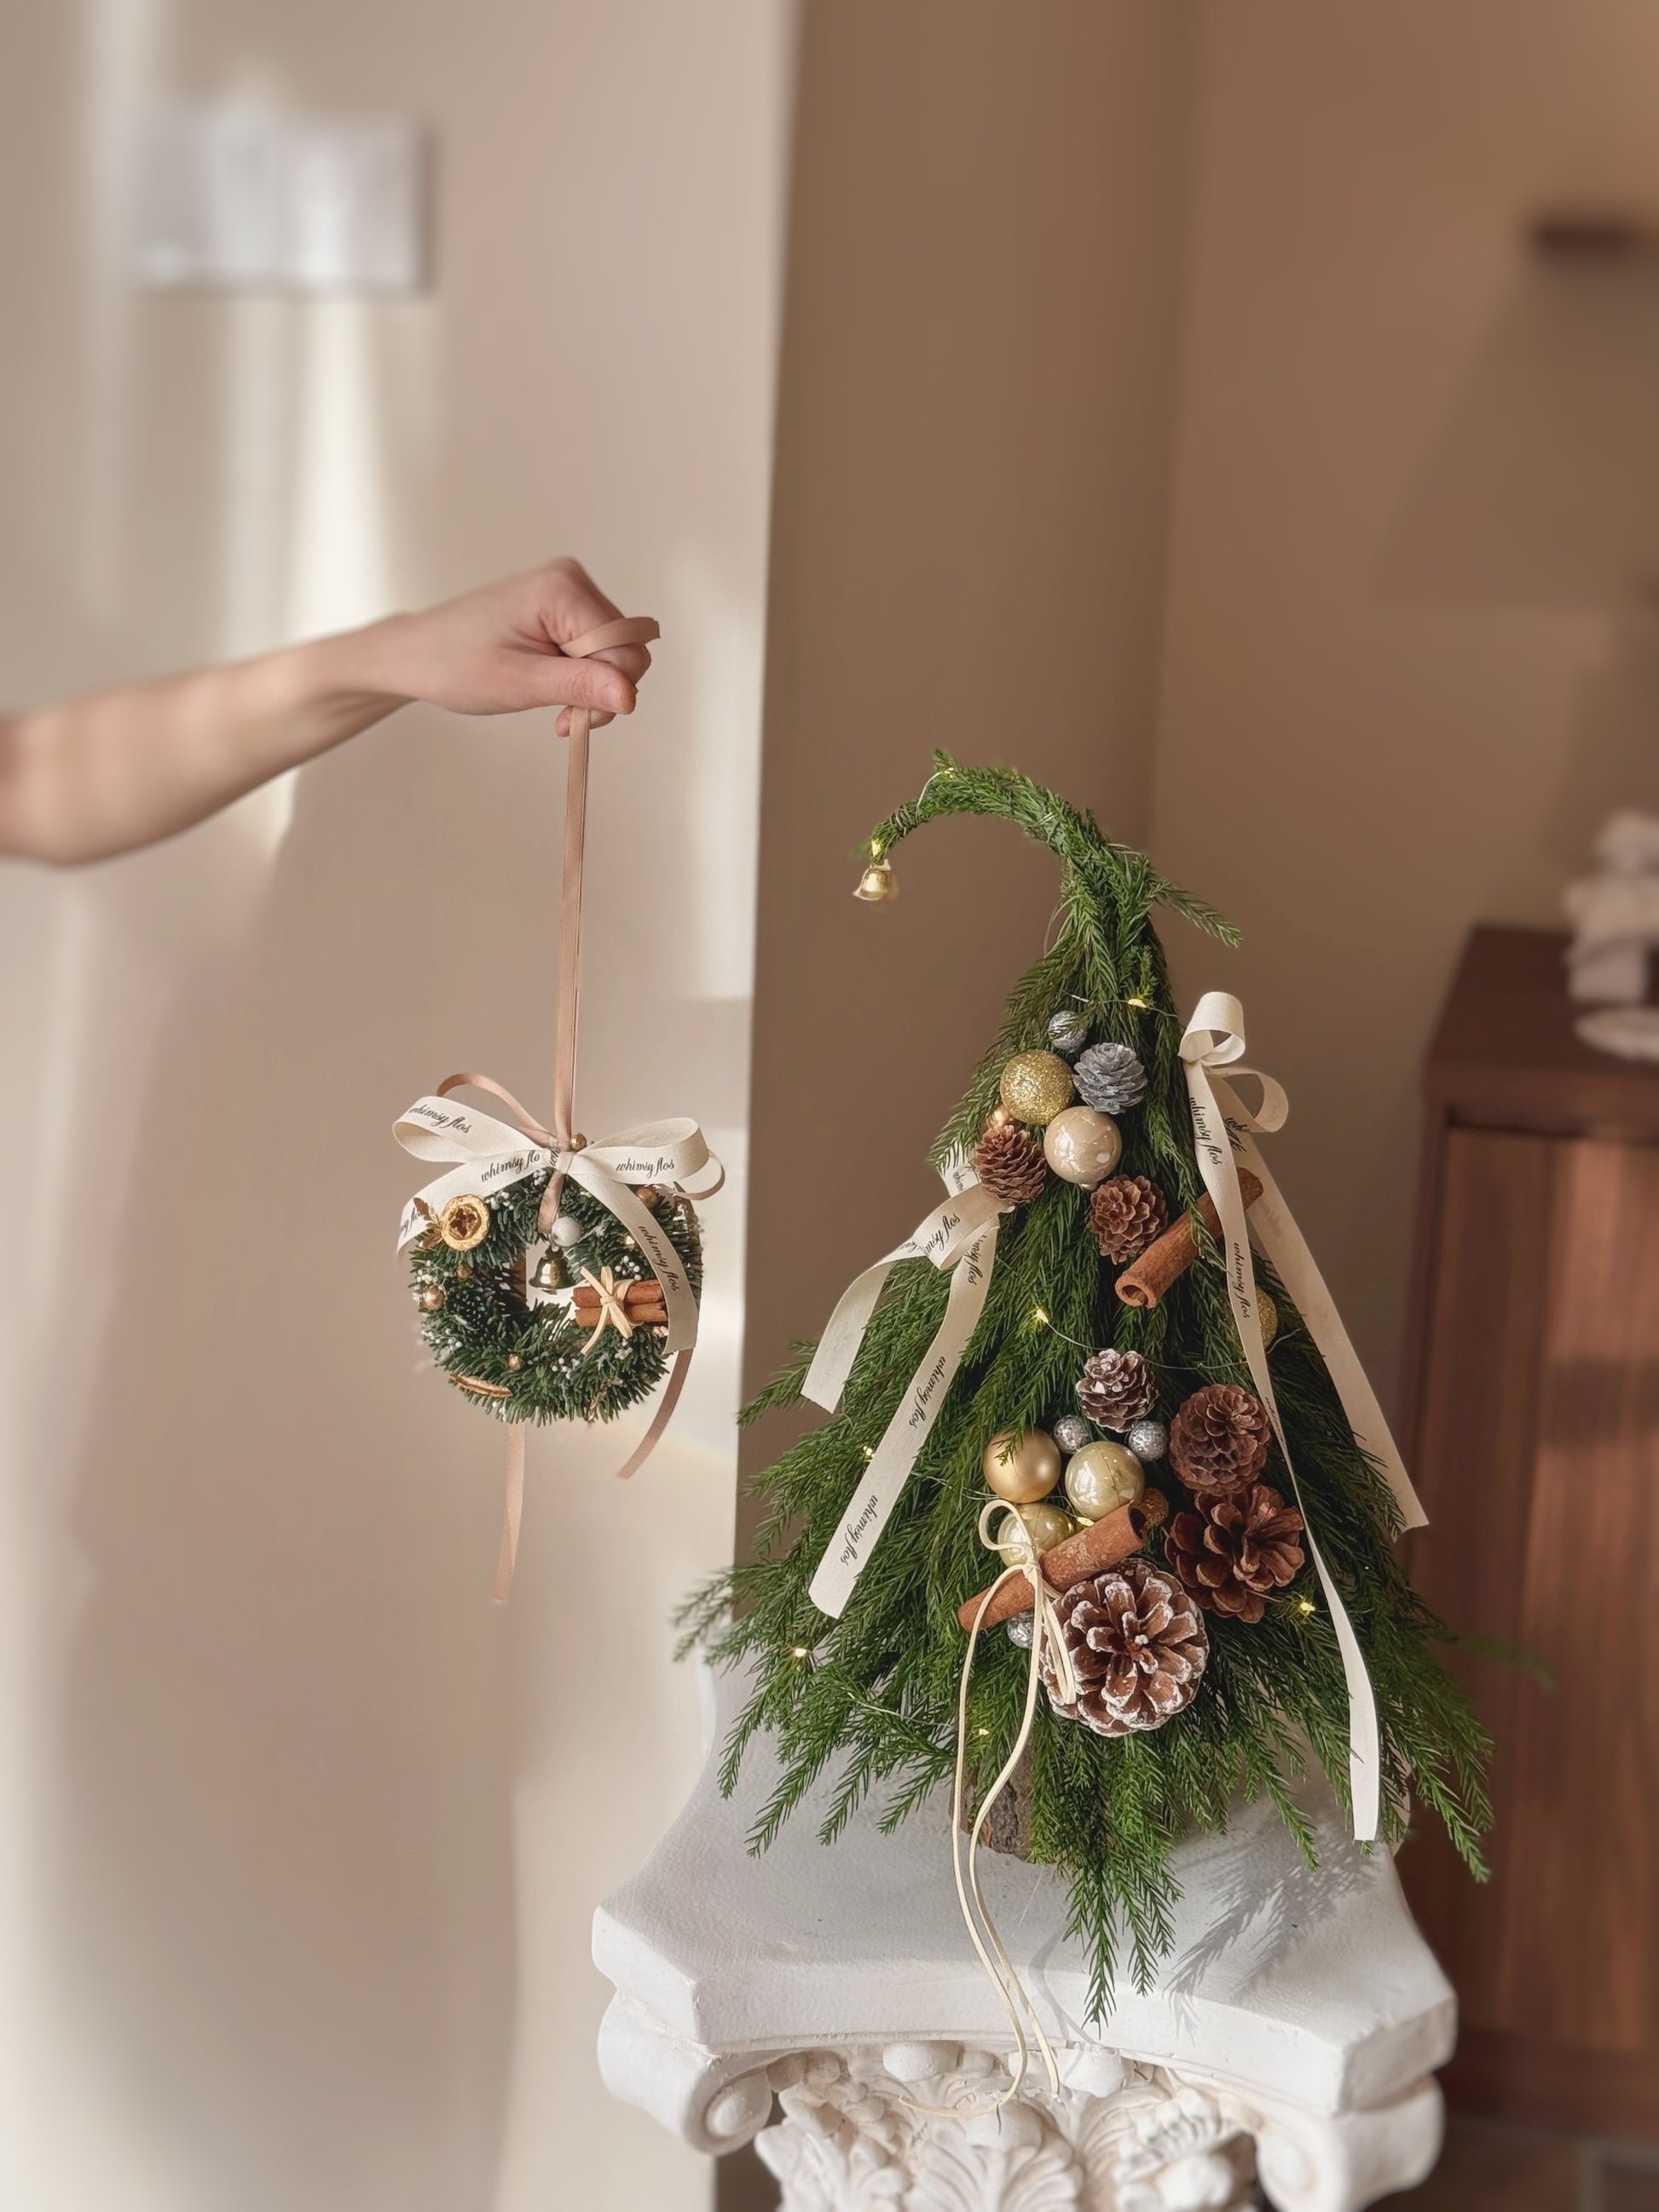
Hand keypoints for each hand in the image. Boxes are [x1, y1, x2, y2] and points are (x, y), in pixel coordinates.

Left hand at [356, 557, 653, 731]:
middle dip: (603, 690)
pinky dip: (582, 677)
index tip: (572, 718)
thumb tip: (631, 696)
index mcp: (561, 589)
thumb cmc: (454, 665)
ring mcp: (567, 590)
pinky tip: (552, 687)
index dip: (610, 690)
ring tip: (551, 703)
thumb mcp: (520, 683)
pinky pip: (597, 648)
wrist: (416, 654)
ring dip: (592, 688)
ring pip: (616, 652)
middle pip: (626, 648)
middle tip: (561, 716)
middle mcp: (570, 579)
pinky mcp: (562, 607)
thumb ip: (580, 686)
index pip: (626, 647)